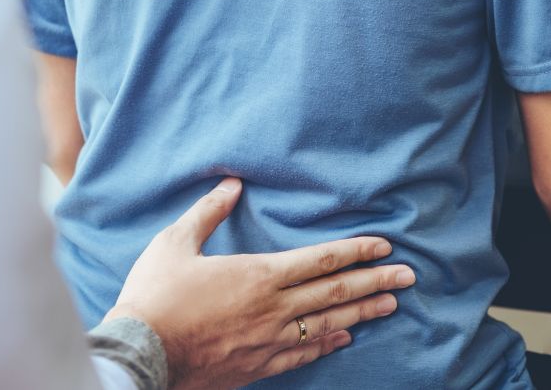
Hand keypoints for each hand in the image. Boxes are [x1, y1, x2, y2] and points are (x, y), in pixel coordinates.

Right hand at [105, 178, 414, 388]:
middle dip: (375, 281)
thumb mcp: (176, 241)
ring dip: (362, 313)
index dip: (355, 251)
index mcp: (258, 275)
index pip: (320, 260)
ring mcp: (269, 341)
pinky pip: (304, 355)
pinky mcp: (258, 365)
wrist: (141, 353)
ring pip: (327, 325)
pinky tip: (344, 339)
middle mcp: (274, 309)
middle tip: (408, 276)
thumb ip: (208, 212)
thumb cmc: (157, 294)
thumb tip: (232, 183)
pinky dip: (328, 344)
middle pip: (335, 293)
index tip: (383, 245)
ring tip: (390, 305)